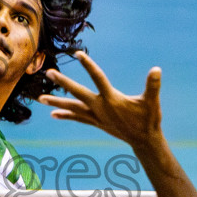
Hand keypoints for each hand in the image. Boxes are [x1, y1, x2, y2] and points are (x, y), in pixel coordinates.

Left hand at [39, 51, 162, 150]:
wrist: (144, 142)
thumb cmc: (149, 119)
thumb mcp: (152, 102)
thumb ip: (153, 86)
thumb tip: (156, 69)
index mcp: (112, 99)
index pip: (98, 78)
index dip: (88, 66)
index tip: (77, 54)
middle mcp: (100, 108)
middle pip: (77, 93)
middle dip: (63, 83)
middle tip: (49, 73)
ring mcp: (96, 117)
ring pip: (73, 108)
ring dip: (56, 102)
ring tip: (40, 98)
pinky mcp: (96, 122)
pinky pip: (77, 118)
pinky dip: (65, 115)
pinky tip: (53, 114)